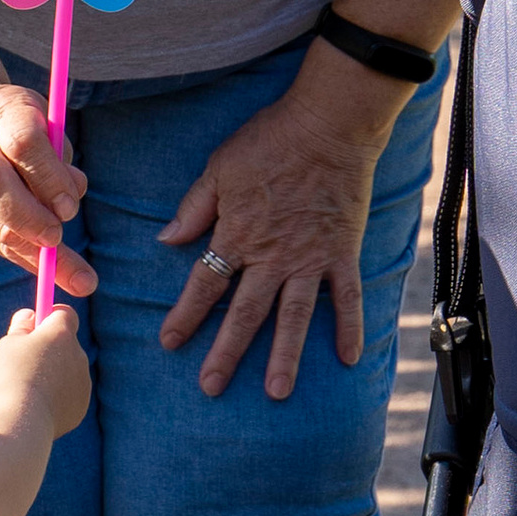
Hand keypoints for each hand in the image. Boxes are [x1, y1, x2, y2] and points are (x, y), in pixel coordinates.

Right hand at [0, 77, 96, 296]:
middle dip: (29, 218)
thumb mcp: (40, 121)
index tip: (69, 206)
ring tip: (78, 277)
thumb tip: (68, 207)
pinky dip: (24, 255)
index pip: (23, 141)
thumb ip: (57, 158)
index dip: (49, 177)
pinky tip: (51, 270)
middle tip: (57, 238)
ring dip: (34, 253)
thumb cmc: (11, 123)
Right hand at [0, 304, 90, 438]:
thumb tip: (29, 316)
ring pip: (68, 371)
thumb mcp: (8, 344)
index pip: (65, 313)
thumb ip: (21, 326)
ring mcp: (83, 381)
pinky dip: (57, 397)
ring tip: (28, 388)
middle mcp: (78, 354)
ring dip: (54, 374)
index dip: (51, 317)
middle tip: (27, 359)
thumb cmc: (12, 376)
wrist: (24, 419)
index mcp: (61, 333)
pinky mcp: (81, 404)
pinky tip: (37, 406)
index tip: (37, 325)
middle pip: (67, 344)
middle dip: (51, 349)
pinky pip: (69, 394)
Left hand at [157, 61, 399, 399]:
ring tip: (276, 392)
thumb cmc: (270, 139)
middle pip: (245, 313)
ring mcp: (310, 258)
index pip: (205, 284)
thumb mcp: (220, 167)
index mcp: (237, 234)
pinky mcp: (342, 252)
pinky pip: (347, 297)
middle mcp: (272, 255)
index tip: (170, 342)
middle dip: (226, 352)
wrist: (329, 124)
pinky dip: (350, 327)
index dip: (185, 315)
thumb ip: (194, 207)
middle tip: (211, 387)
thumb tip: (166, 240)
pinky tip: (349, 359)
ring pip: (294, 316)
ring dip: (285, 357)